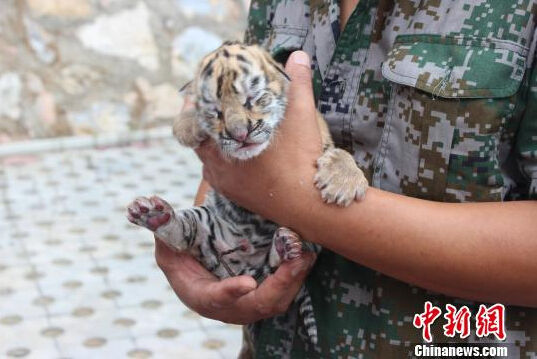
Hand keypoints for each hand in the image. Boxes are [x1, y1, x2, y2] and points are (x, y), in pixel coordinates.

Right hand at [155, 237, 316, 323]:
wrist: (201, 264)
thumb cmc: (183, 253)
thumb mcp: (170, 241)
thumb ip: (163, 226)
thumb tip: (143, 203)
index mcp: (201, 295)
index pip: (214, 299)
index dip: (229, 293)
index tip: (245, 283)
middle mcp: (229, 306)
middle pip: (256, 305)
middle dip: (278, 285)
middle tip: (295, 260)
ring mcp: (249, 302)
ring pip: (276, 300)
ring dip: (293, 279)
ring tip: (305, 254)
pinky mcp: (265, 293)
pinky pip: (285, 290)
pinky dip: (296, 274)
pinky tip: (306, 252)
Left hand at [195, 51, 322, 222]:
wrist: (308, 205)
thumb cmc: (301, 161)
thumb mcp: (302, 117)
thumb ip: (298, 84)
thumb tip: (298, 56)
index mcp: (225, 144)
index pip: (195, 120)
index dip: (195, 105)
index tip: (199, 94)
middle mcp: (216, 166)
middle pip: (198, 139)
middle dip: (205, 123)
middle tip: (214, 108)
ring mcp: (224, 183)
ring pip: (207, 157)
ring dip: (213, 143)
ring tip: (223, 128)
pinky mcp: (233, 196)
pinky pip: (217, 174)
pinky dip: (221, 161)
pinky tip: (235, 153)